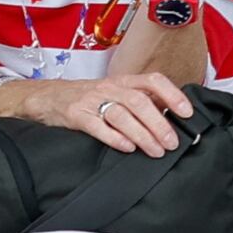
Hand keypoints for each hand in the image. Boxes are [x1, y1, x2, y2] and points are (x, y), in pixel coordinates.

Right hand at [21, 67, 196, 156]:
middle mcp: (110, 88)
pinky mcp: (76, 115)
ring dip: (142, 134)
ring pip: (122, 115)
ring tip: (155, 151)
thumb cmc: (87, 97)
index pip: (153, 81)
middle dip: (160, 123)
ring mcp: (92, 100)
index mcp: (123, 81)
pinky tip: (127, 148)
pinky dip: (115, 138)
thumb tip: (171, 117)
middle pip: (140, 102)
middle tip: (172, 143)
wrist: (46, 97)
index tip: (187, 113)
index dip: (172, 95)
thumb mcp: (114, 93)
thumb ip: (139, 101)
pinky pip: (98, 126)